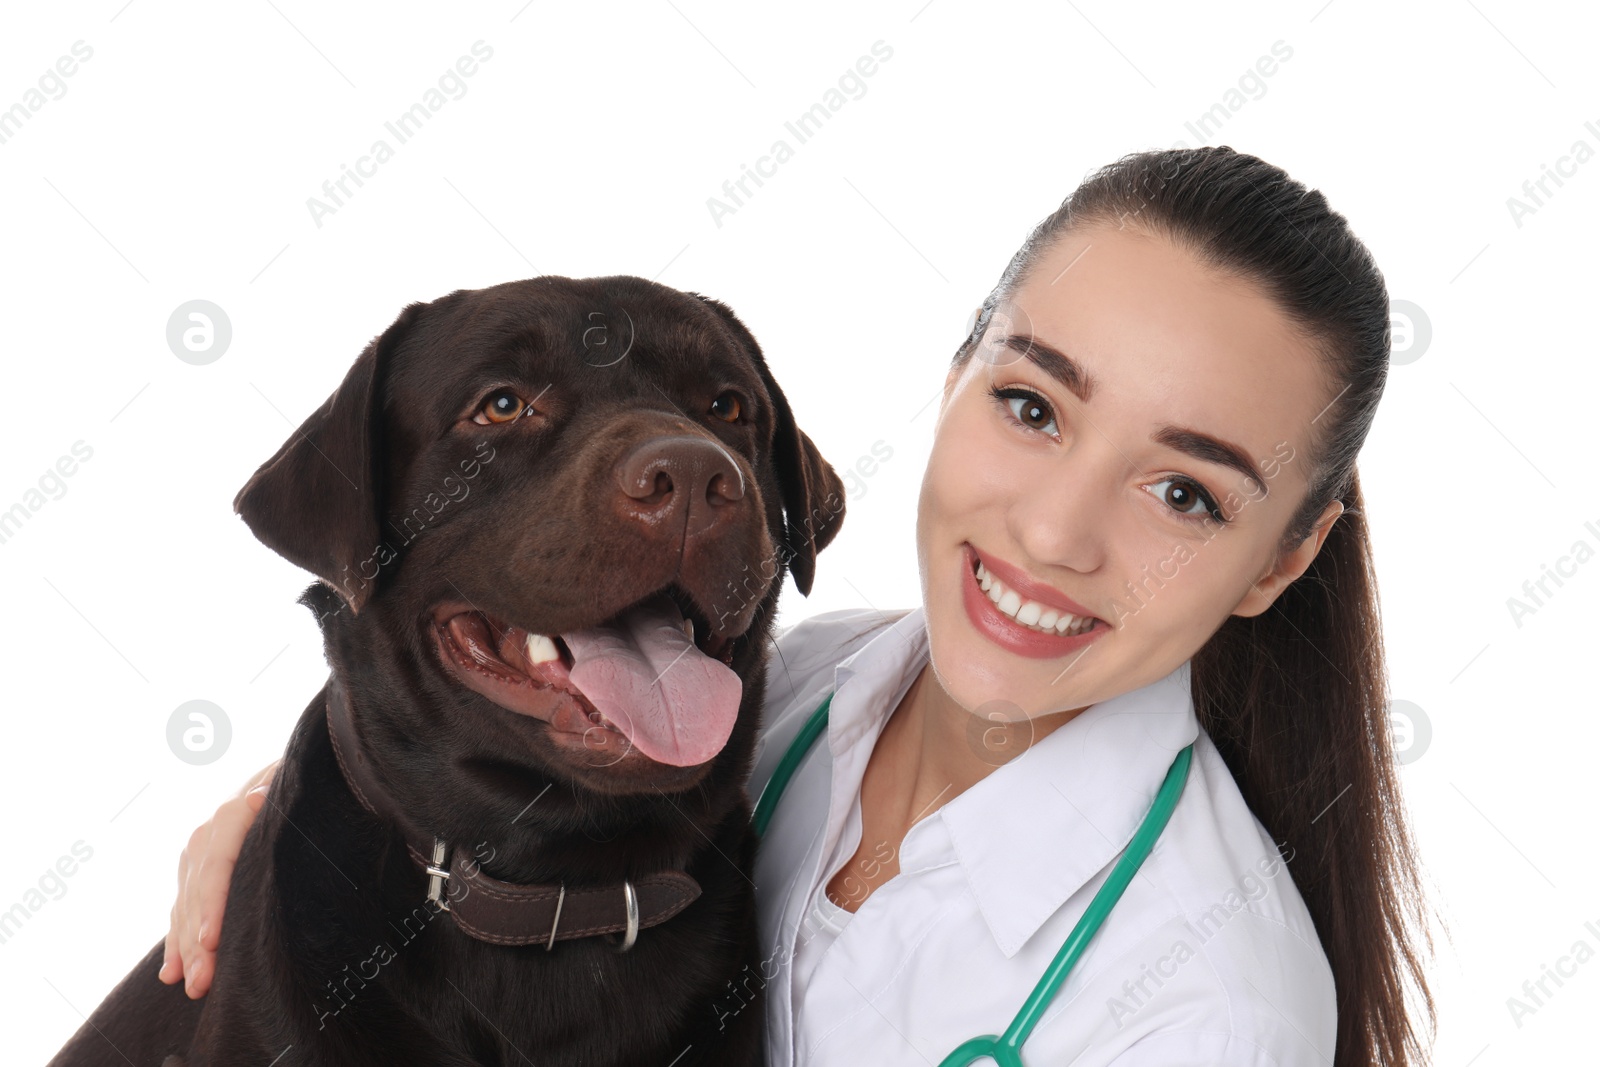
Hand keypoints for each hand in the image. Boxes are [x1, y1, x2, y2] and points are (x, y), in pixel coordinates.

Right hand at [157, 760, 278, 997]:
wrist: (287, 770)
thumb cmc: (303, 779)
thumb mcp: (294, 781)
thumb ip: (278, 793)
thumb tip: (259, 799)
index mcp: (233, 811)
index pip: (217, 863)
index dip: (212, 903)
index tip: (212, 941)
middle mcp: (208, 833)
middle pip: (199, 892)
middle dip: (197, 941)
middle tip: (204, 982)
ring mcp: (198, 852)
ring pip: (187, 905)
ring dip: (186, 949)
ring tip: (194, 987)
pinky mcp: (196, 869)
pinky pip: (183, 908)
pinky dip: (177, 940)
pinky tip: (172, 973)